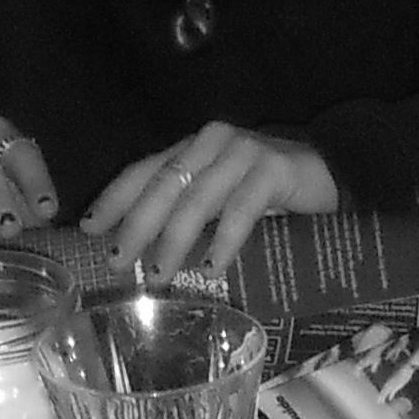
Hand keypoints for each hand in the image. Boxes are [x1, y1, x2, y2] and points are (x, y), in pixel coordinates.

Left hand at [87, 124, 339, 278]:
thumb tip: (146, 251)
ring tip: (159, 275)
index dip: (114, 199)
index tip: (88, 230)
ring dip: (174, 240)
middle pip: (163, 185)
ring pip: (197, 199)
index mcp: (192, 148)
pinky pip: (241, 209)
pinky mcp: (272, 169)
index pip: (144, 170)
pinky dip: (224, 241)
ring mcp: (242, 153)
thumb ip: (191, 210)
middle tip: (118, 261)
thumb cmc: (270, 193)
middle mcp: (210, 143)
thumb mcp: (222, 197)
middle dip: (136, 225)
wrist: (330, 169)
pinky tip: (211, 268)